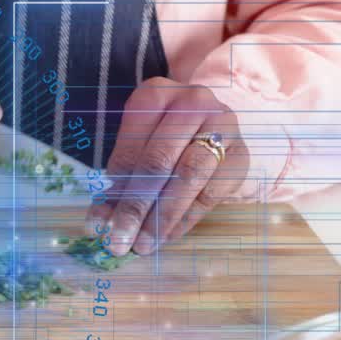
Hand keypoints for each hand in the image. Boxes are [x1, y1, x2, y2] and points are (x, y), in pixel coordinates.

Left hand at [86, 77, 249, 255]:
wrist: (211, 123)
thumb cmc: (162, 136)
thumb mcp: (136, 148)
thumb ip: (117, 181)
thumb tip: (99, 225)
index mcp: (155, 94)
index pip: (129, 149)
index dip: (112, 191)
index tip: (98, 227)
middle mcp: (192, 102)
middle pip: (157, 162)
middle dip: (135, 209)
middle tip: (119, 243)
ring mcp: (222, 124)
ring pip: (187, 177)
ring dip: (161, 218)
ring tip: (142, 245)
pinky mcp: (241, 153)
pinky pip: (210, 192)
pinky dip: (185, 219)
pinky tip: (166, 237)